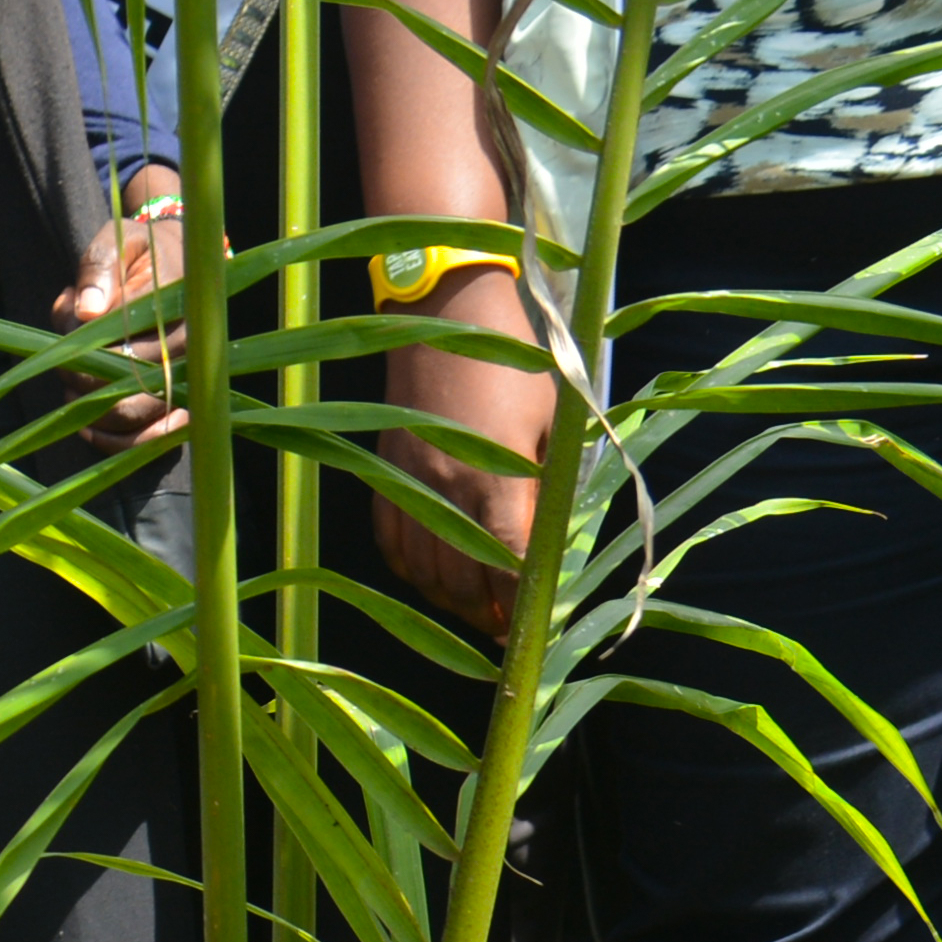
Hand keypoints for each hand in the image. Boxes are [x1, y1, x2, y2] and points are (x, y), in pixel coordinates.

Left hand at [61, 184, 192, 449]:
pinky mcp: (182, 402)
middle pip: (129, 387)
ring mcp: (189, 378)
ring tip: (71, 392)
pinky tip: (88, 430)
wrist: (173, 262)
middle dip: (83, 382)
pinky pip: (152, 438)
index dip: (84, 353)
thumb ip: (99, 269)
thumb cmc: (137, 252)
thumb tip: (86, 311)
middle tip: (63, 366)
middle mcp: (190, 348)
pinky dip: (117, 442)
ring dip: (94, 414)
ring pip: (137, 418)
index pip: (125, 345)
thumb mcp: (116, 242)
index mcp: (177, 307)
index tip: (65, 341)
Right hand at [372, 262, 553, 636]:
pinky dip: (409, 572)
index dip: (522, 605)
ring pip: (422, 571)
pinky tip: (430, 580)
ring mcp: (409, 483)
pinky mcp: (385, 471)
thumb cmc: (513, 360)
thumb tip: (556, 538)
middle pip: (462, 582)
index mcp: (498, 479)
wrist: (445, 309)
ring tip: (472, 614)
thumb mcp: (553, 419)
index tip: (536, 626)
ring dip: (448, 602)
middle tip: (505, 632)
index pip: (510, 567)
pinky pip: (390, 542)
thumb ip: (552, 483)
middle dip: (485, 617)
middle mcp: (448, 490)